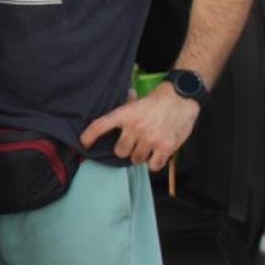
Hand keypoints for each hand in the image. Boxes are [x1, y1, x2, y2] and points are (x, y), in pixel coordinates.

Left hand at [80, 82, 200, 170]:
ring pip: (136, 159)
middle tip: (135, 143)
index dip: (89, 136)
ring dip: (141, 156)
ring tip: (149, 146)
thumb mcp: (136, 101)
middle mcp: (135, 127)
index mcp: (125, 114)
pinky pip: (153, 166)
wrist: (180, 98)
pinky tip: (158, 154)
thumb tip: (112, 119)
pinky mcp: (165, 148)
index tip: (84, 143)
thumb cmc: (157, 101)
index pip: (100, 126)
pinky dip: (155, 162)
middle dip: (126, 149)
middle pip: (120, 152)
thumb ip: (124, 111)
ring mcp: (150, 138)